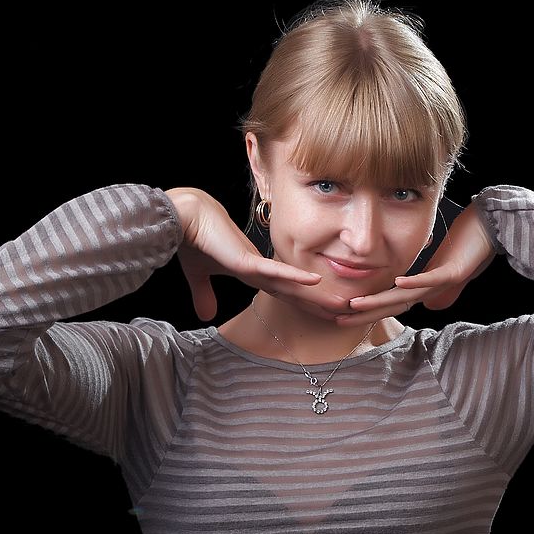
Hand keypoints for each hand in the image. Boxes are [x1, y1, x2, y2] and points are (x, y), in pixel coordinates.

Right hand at [166, 187, 349, 321]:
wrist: (184, 217)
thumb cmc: (193, 241)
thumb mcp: (199, 275)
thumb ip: (205, 295)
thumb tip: (205, 316)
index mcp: (254, 274)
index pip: (287, 294)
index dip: (306, 305)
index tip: (325, 315)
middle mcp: (261, 271)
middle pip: (297, 293)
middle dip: (321, 304)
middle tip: (348, 313)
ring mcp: (257, 266)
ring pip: (294, 285)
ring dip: (318, 296)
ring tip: (343, 304)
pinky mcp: (248, 261)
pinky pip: (275, 271)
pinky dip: (295, 276)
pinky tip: (315, 280)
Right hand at [335, 200, 496, 325]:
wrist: (493, 233)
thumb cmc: (470, 246)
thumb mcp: (446, 266)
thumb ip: (436, 284)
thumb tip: (425, 300)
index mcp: (425, 289)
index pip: (391, 303)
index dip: (368, 310)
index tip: (343, 313)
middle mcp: (431, 291)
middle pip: (393, 305)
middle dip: (365, 312)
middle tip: (339, 318)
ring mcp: (443, 283)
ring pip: (406, 296)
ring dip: (380, 301)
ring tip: (355, 304)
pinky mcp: (454, 272)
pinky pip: (431, 278)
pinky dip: (414, 281)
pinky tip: (396, 282)